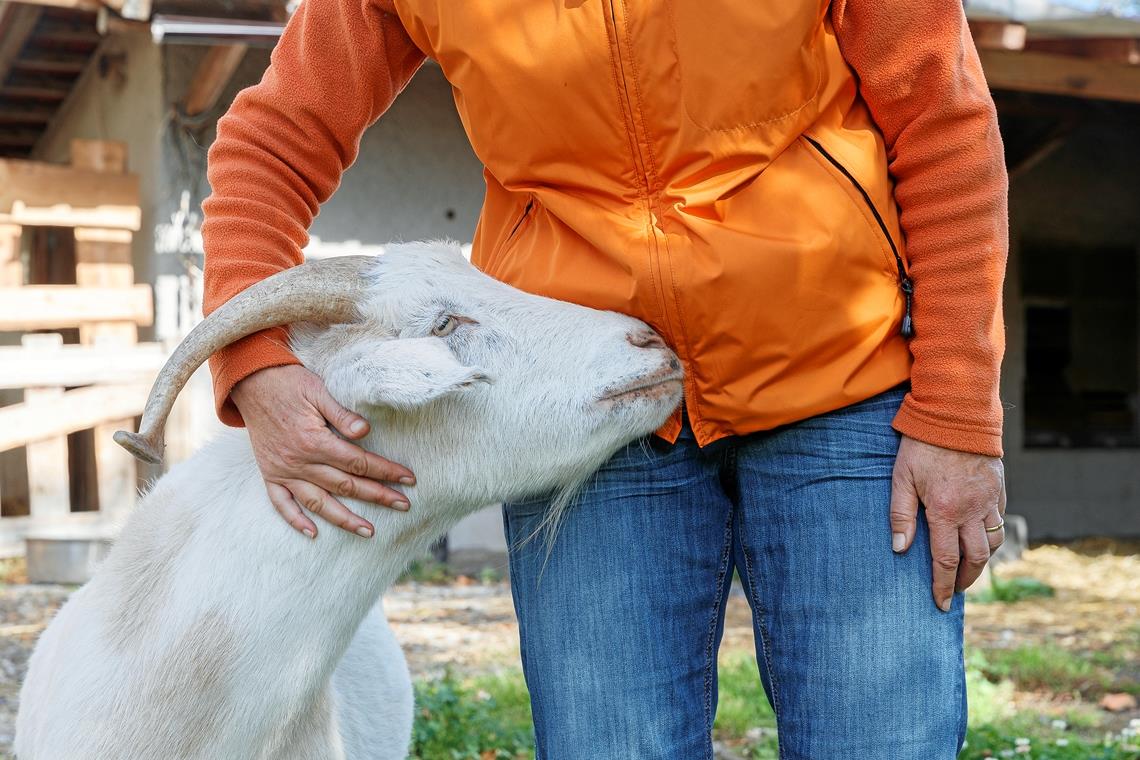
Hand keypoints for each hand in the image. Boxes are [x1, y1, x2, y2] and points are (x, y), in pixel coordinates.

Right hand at [231, 365, 414, 538]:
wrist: (251, 382)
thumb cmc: (289, 383)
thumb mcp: (318, 391)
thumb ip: (341, 414)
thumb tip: (365, 431)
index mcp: (314, 441)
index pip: (358, 462)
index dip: (386, 471)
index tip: (408, 479)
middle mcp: (299, 461)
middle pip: (346, 485)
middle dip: (377, 496)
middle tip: (403, 505)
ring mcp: (282, 471)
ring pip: (318, 503)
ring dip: (345, 519)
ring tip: (369, 531)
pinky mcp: (270, 474)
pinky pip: (281, 504)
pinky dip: (296, 521)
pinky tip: (313, 534)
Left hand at [889, 436, 1005, 611]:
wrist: (957, 414)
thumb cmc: (922, 446)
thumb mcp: (902, 478)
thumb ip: (900, 514)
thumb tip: (900, 549)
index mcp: (945, 511)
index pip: (945, 560)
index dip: (942, 585)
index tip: (940, 604)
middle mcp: (972, 510)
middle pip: (975, 558)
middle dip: (965, 580)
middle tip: (954, 591)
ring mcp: (989, 500)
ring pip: (992, 542)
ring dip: (980, 561)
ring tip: (966, 570)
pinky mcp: (998, 489)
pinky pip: (999, 522)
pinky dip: (990, 537)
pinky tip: (978, 539)